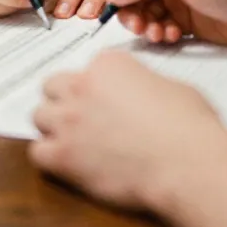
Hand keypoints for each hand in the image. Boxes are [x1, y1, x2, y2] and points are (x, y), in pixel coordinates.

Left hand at [30, 51, 226, 209]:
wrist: (185, 162)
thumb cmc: (188, 125)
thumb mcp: (170, 86)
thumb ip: (143, 84)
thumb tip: (142, 97)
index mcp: (109, 63)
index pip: (87, 68)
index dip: (97, 86)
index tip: (106, 100)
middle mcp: (82, 85)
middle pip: (53, 86)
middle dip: (65, 100)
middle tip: (83, 117)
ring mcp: (69, 120)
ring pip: (39, 116)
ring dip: (53, 127)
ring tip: (74, 141)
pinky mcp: (63, 156)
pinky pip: (37, 152)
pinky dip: (49, 157)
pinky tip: (68, 163)